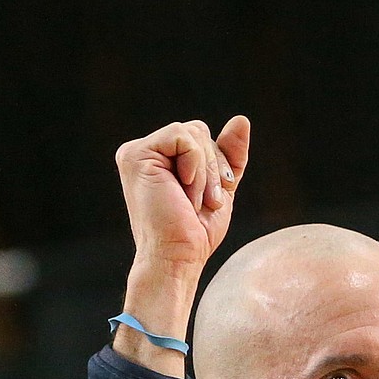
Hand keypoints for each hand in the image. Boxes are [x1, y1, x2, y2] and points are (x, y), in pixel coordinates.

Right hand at [113, 116, 249, 374]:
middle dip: (213, 168)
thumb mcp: (219, 188)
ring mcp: (136, 152)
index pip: (200, 137)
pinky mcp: (137, 155)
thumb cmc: (195, 234)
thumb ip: (228, 156)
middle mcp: (144, 151)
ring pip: (193, 132)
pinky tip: (183, 191)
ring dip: (205, 172)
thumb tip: (242, 119)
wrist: (178, 259)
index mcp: (160, 158)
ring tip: (192, 201)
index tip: (214, 200)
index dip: (217, 164)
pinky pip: (184, 137)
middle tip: (203, 203)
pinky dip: (195, 167)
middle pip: (198, 129)